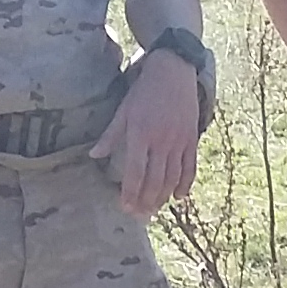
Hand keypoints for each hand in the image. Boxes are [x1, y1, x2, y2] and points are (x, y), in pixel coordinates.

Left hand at [94, 51, 203, 217]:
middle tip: (140, 216)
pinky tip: (178, 197)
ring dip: (163, 197)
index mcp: (141, 134)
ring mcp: (179, 142)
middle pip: (155, 180)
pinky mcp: (192, 139)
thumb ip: (111, 135)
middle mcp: (161, 141)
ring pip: (172, 178)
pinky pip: (190, 168)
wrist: (174, 71)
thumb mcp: (124, 110)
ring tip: (155, 209)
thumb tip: (94, 155)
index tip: (126, 207)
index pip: (135, 172)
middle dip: (147, 201)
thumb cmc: (144, 90)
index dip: (131, 193)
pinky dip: (185, 184)